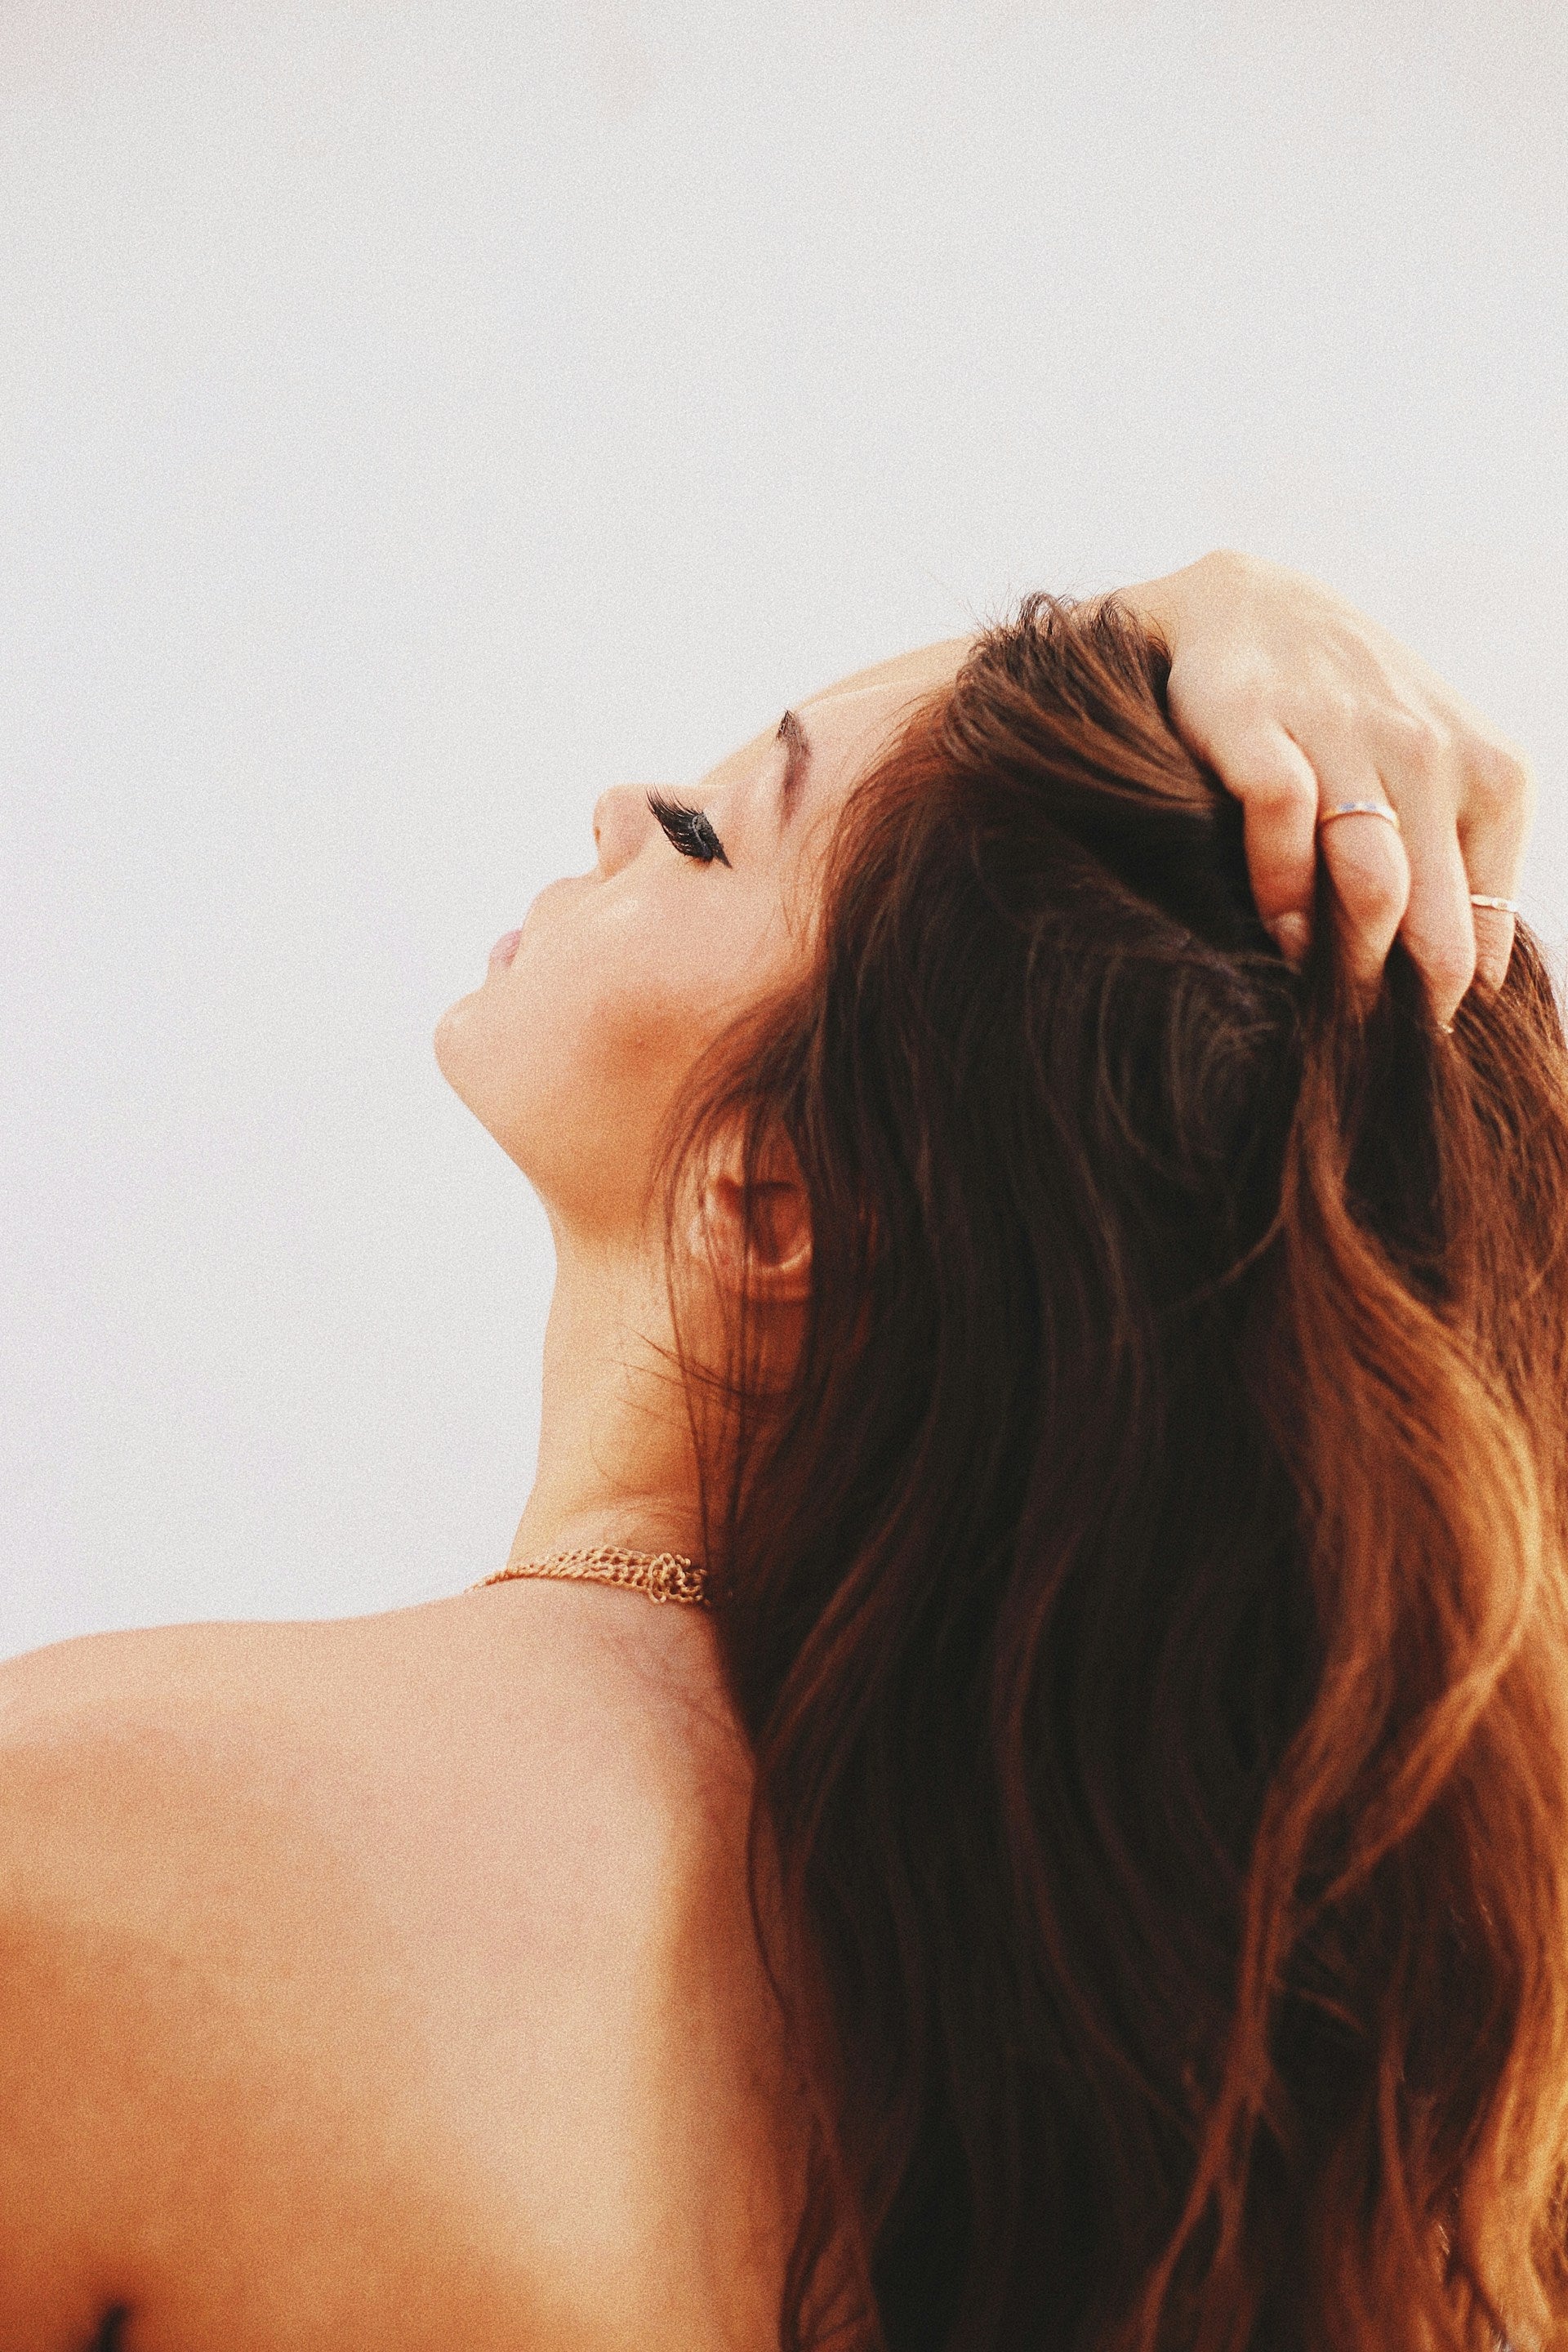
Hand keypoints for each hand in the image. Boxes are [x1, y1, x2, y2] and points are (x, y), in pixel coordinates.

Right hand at [1120, 550, 1534, 1023]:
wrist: (1246, 605)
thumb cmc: (1346, 717)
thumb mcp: (1429, 775)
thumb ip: (1453, 865)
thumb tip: (1461, 987)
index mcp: (1487, 773)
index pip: (1483, 926)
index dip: (1444, 994)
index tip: (1407, 1030)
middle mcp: (1427, 751)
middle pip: (1434, 923)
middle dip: (1399, 1000)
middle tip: (1360, 1043)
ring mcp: (1343, 733)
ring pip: (1372, 884)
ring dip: (1342, 960)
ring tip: (1316, 994)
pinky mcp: (1259, 720)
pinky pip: (1283, 824)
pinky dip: (1276, 892)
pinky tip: (1270, 927)